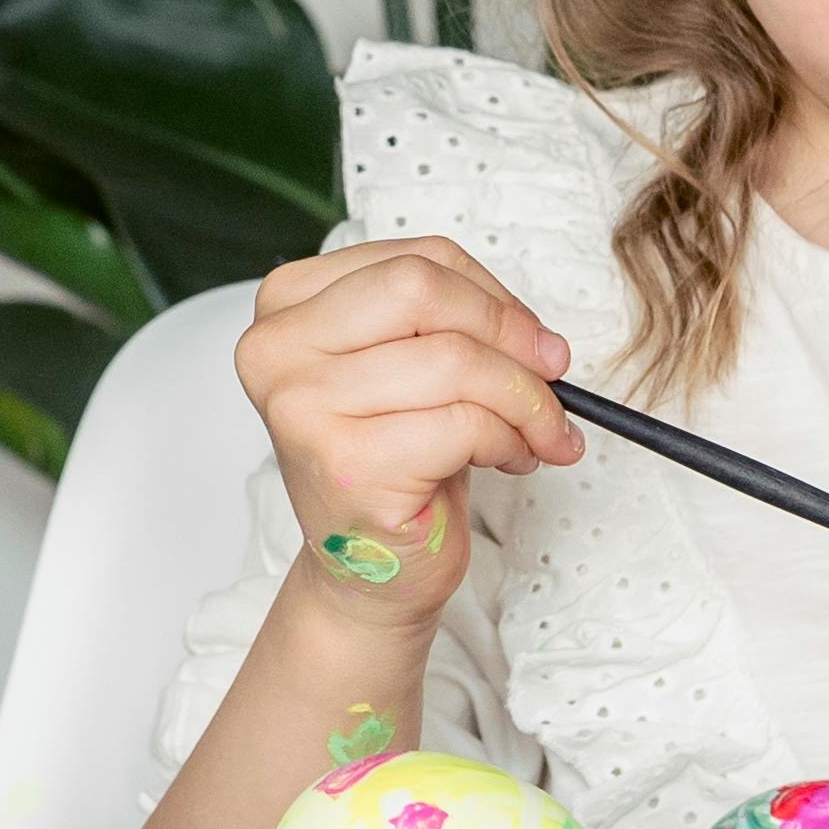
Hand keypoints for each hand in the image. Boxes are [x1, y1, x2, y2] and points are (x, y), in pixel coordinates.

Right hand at [237, 237, 583, 636]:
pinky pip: (464, 424)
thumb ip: (451, 322)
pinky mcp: (347, 466)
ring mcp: (303, 408)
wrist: (368, 570)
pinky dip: (509, 440)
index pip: (414, 259)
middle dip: (508, 334)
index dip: (490, 294)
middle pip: (422, 291)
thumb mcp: (408, 364)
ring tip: (535, 431)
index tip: (530, 337)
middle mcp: (277, 350)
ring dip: (522, 399)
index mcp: (287, 305)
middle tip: (551, 375)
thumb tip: (537, 335)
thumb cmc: (394, 459)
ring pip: (454, 360)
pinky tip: (509, 460)